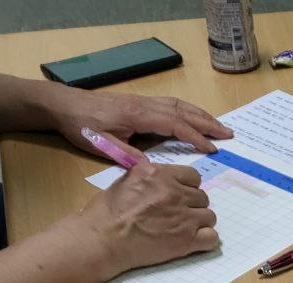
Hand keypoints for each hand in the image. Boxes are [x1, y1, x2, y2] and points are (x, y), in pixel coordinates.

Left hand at [50, 88, 232, 163]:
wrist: (64, 106)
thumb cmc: (83, 127)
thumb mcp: (105, 146)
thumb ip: (131, 156)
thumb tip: (155, 169)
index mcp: (139, 115)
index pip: (175, 124)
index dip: (195, 136)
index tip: (212, 148)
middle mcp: (145, 105)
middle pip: (183, 110)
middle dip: (207, 122)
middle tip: (228, 134)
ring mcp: (143, 102)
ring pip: (179, 105)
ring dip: (201, 115)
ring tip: (219, 126)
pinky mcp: (139, 103)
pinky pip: (170, 104)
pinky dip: (188, 111)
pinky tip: (194, 118)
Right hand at [81, 161, 219, 276]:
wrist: (104, 239)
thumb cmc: (107, 212)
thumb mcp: (127, 180)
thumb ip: (151, 178)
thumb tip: (164, 181)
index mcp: (159, 174)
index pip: (193, 176)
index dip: (188, 188)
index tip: (180, 197)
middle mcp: (174, 192)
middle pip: (202, 197)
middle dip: (193, 206)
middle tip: (179, 216)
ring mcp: (182, 217)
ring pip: (209, 216)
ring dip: (200, 223)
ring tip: (184, 230)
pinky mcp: (185, 240)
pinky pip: (211, 238)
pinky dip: (205, 241)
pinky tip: (194, 242)